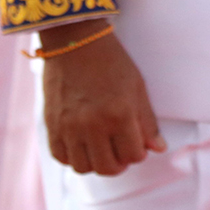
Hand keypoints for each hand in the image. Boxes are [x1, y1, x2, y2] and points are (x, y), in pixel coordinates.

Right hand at [42, 22, 164, 174]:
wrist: (74, 41)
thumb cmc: (110, 61)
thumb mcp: (137, 86)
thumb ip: (147, 121)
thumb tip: (158, 148)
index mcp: (119, 114)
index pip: (134, 155)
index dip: (139, 152)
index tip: (136, 143)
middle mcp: (93, 124)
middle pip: (108, 168)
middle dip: (119, 162)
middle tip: (119, 150)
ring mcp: (69, 126)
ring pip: (84, 167)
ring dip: (95, 162)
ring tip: (100, 147)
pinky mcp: (51, 124)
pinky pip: (61, 157)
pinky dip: (73, 156)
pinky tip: (81, 143)